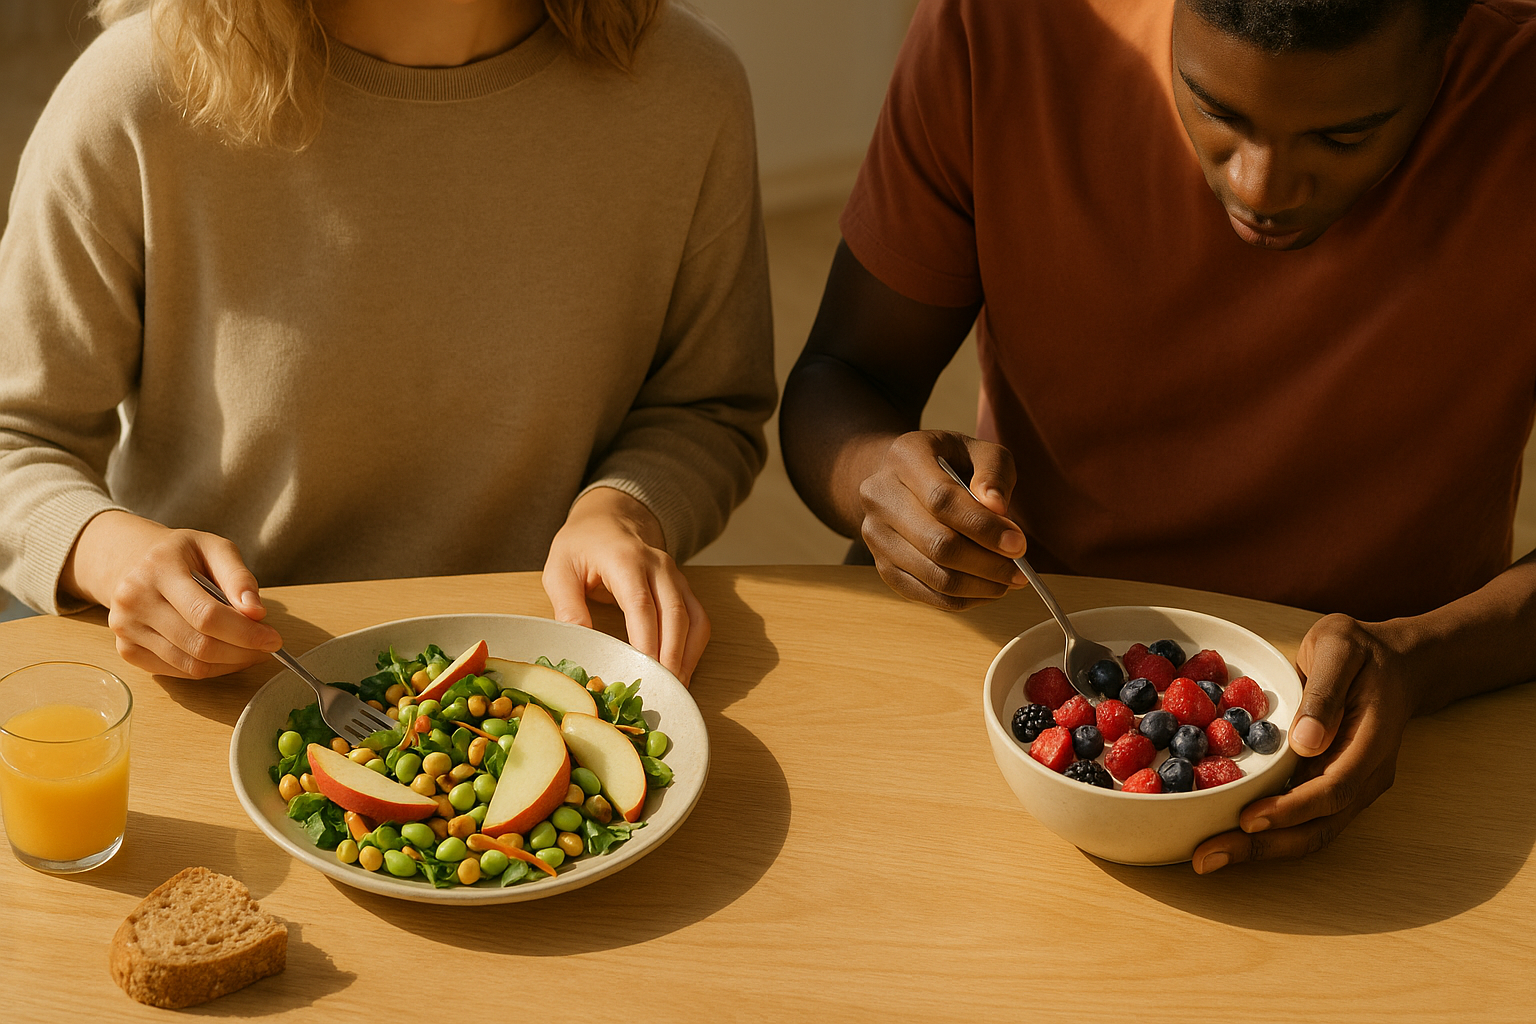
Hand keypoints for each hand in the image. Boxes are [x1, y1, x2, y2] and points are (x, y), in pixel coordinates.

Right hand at [63, 511, 282, 678]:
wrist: (132, 562)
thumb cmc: (181, 555)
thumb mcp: (215, 548)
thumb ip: (238, 577)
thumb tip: (256, 612)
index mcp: (158, 569)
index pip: (206, 615)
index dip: (245, 633)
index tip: (274, 640)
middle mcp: (134, 600)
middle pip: (199, 645)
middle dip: (242, 652)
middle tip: (267, 648)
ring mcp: (125, 628)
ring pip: (189, 664)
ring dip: (229, 664)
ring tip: (250, 652)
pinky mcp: (126, 649)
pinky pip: (176, 671)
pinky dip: (208, 669)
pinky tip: (225, 656)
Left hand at [542, 488, 709, 684]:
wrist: (609, 518)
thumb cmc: (581, 545)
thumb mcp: (560, 569)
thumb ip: (567, 606)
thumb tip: (579, 644)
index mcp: (625, 559)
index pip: (641, 603)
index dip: (645, 639)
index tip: (643, 670)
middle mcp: (658, 566)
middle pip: (674, 614)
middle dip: (671, 656)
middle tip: (661, 690)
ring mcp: (675, 576)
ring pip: (694, 619)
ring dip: (687, 656)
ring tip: (674, 690)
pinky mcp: (682, 589)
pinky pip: (698, 620)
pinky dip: (694, 649)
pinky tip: (681, 673)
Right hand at [857, 430, 1027, 610]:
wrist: (903, 478)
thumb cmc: (949, 463)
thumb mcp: (978, 451)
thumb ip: (993, 474)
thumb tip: (997, 509)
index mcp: (904, 457)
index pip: (942, 500)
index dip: (983, 527)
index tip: (1018, 545)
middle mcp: (880, 496)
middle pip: (937, 544)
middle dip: (987, 564)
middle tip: (1020, 570)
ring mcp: (876, 535)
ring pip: (934, 576)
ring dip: (979, 586)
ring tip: (1009, 580)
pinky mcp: (883, 565)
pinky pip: (926, 595)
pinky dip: (962, 599)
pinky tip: (986, 588)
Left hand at [1191, 613, 1419, 872]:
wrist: (1397, 663)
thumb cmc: (1363, 649)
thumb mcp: (1340, 647)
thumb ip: (1324, 692)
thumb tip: (1306, 742)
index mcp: (1371, 741)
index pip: (1334, 788)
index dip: (1292, 808)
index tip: (1249, 817)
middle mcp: (1366, 775)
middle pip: (1320, 825)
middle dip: (1265, 846)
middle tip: (1209, 857)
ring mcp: (1354, 786)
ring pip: (1313, 832)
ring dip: (1263, 850)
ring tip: (1210, 857)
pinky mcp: (1336, 787)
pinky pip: (1306, 820)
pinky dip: (1271, 834)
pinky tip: (1230, 837)